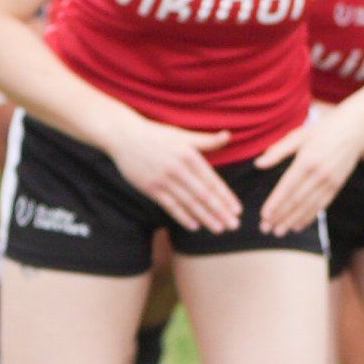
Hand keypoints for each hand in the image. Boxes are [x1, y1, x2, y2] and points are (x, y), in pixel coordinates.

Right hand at [105, 113, 239, 237]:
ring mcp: (164, 180)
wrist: (125, 136)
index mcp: (190, 156)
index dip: (226, 197)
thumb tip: (228, 135)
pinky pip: (170, 206)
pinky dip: (183, 217)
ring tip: (219, 228)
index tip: (237, 209)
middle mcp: (179, 169)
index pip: (212, 181)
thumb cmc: (157, 135)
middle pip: (203, 195)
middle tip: (234, 225)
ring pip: (189, 203)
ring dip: (205, 217)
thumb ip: (206, 140)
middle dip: (220, 211)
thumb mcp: (183, 136)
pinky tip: (195, 226)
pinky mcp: (150, 188)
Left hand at [254, 104, 363, 237]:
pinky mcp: (338, 185)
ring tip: (279, 232)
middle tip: (266, 229)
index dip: (275, 203)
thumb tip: (258, 164)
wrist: (357, 128)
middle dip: (280, 217)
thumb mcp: (299, 134)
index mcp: (307, 160)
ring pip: (309, 206)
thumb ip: (278, 151)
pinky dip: (309, 217)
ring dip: (293, 221)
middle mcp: (319, 174)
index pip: (287, 188)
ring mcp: (330, 181)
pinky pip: (322, 205)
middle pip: (296, 201)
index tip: (264, 216)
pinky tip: (298, 225)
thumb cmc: (325, 128)